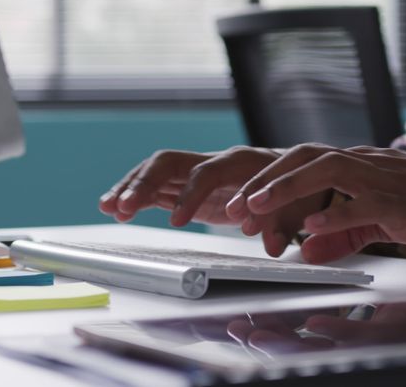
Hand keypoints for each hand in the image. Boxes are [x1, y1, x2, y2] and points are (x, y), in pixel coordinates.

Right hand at [98, 146, 332, 254]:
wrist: (298, 176)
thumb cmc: (298, 190)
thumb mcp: (297, 208)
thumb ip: (281, 225)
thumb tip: (268, 245)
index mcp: (242, 163)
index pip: (209, 172)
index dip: (192, 195)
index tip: (179, 220)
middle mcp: (215, 160)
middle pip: (171, 162)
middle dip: (145, 183)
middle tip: (123, 206)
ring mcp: (198, 171)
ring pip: (157, 171)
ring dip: (131, 187)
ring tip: (107, 206)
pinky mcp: (188, 185)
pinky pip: (156, 185)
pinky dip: (134, 195)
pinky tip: (113, 207)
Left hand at [224, 144, 405, 263]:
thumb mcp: (381, 221)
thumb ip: (344, 233)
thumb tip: (308, 250)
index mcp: (359, 166)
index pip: (302, 163)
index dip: (266, 182)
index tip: (236, 206)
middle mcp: (366, 164)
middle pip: (304, 158)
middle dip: (263, 182)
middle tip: (233, 208)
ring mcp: (384, 179)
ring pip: (326, 170)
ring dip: (286, 189)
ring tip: (257, 208)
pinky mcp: (404, 200)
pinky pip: (364, 203)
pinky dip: (335, 213)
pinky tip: (311, 226)